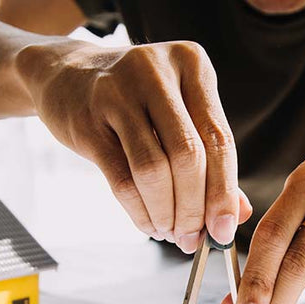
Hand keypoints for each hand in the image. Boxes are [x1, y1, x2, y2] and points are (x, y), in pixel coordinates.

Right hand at [15, 40, 250, 250]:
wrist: (67, 76)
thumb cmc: (138, 102)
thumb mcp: (180, 115)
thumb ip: (212, 160)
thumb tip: (237, 214)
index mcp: (191, 64)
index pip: (218, 138)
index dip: (224, 191)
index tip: (224, 229)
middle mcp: (156, 72)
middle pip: (188, 156)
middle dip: (194, 208)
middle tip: (192, 238)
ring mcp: (117, 93)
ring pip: (153, 170)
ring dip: (166, 213)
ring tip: (170, 233)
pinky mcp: (87, 121)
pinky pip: (121, 179)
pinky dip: (139, 211)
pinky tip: (149, 224)